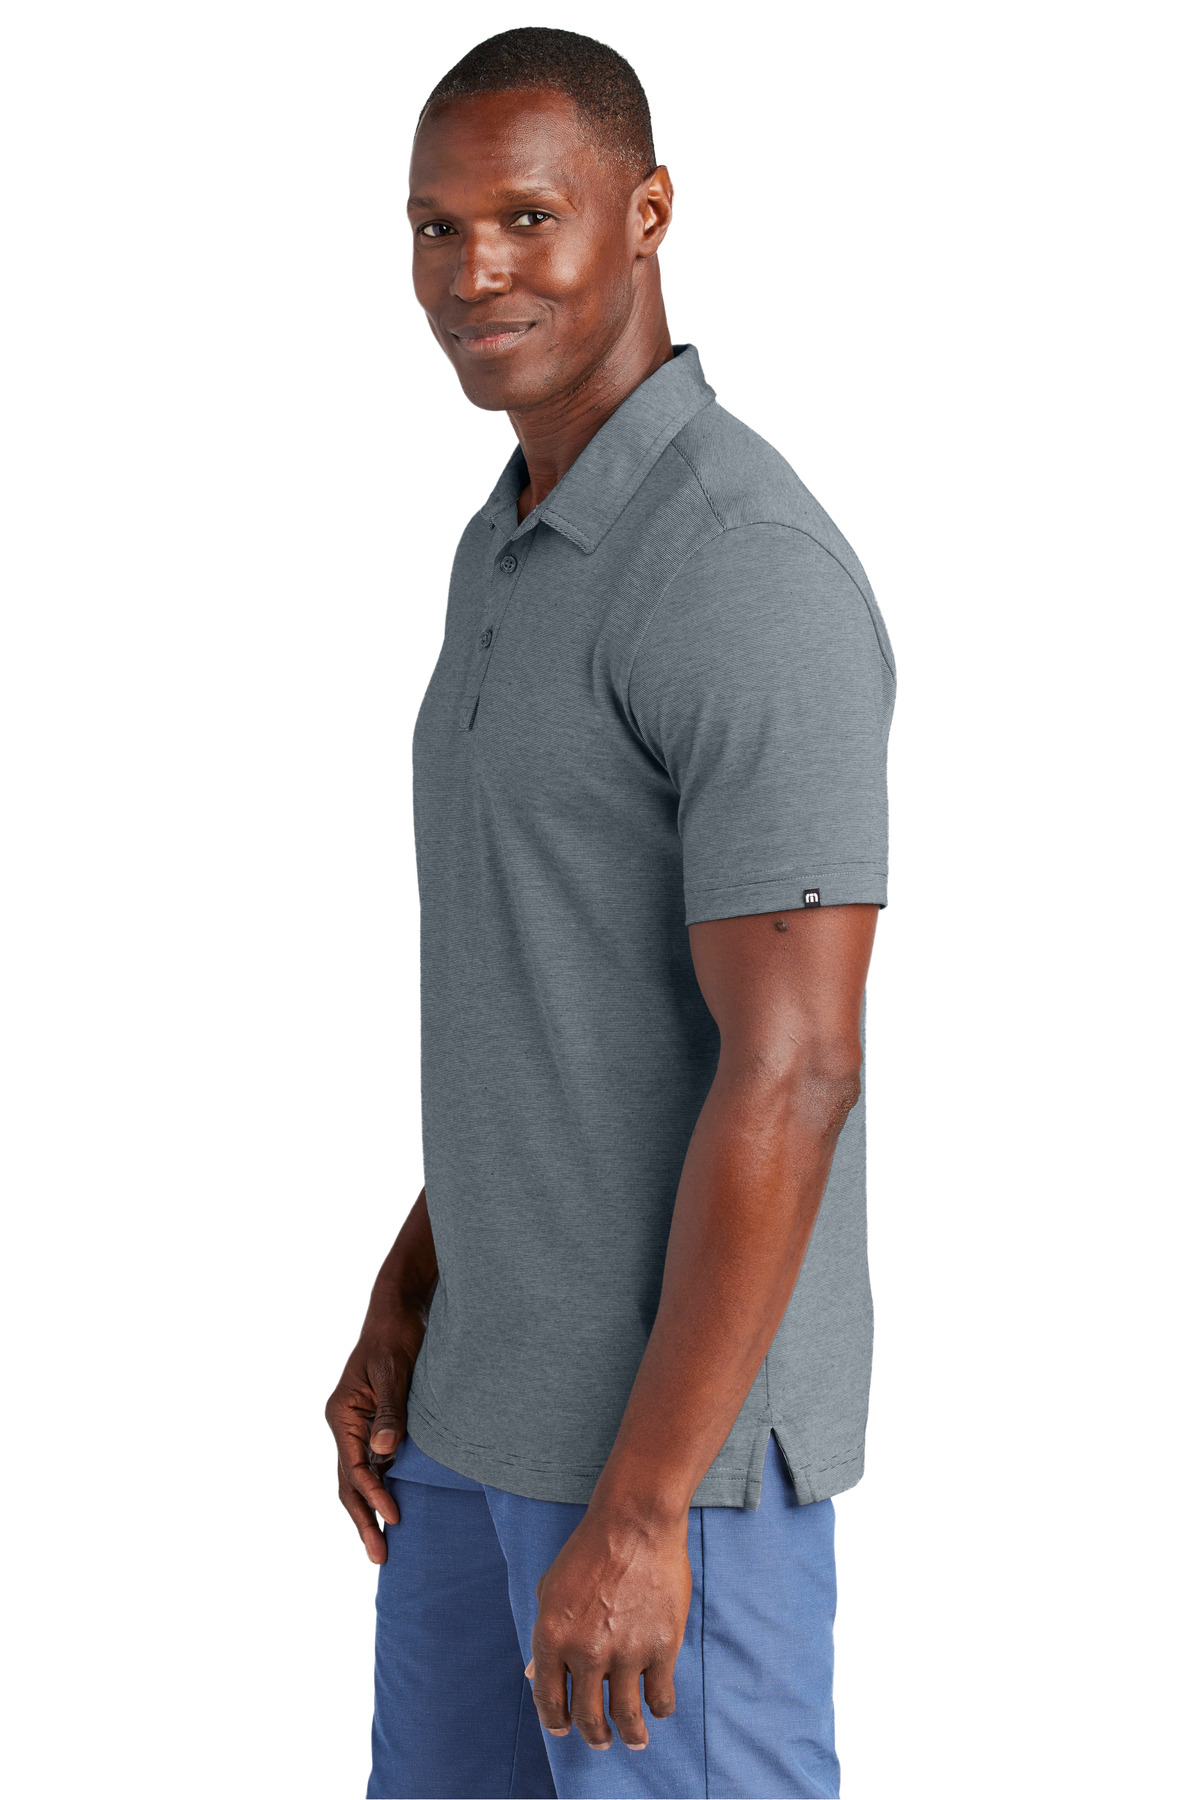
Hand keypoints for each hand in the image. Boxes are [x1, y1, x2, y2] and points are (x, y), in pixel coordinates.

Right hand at [325, 1311, 422, 1563]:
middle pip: (349, 1482)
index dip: (373, 1495)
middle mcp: (344, 1424)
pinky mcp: (375, 1424)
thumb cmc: (396, 1335)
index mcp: (341, 1414)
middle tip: (380, 1557)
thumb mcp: (393, 1371)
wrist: (400, 1309)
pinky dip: (382, 1488)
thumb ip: (388, 1411)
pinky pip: (374, 1464)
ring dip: (370, 1509)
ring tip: (384, 1545)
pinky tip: (395, 1507)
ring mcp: (358, 1426)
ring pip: (359, 1478)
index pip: (354, 1467)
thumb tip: (384, 1453)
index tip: (395, 1517)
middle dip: (364, 1518)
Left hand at [526, 1505, 690, 1750]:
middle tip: (601, 1741)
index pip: (548, 1699)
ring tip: (635, 1740)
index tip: (563, 1730)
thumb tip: (532, 1675)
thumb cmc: (589, 1549)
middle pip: (586, 1716)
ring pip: (625, 1716)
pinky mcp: (662, 1647)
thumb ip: (544, 1635)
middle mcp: (585, 1652)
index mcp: (551, 1637)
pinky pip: (660, 1697)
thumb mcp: (551, 1588)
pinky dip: (659, 1708)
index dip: (555, 1721)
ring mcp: (625, 1653)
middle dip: (593, 1735)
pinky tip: (657, 1707)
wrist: (635, 1521)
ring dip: (629, 1735)